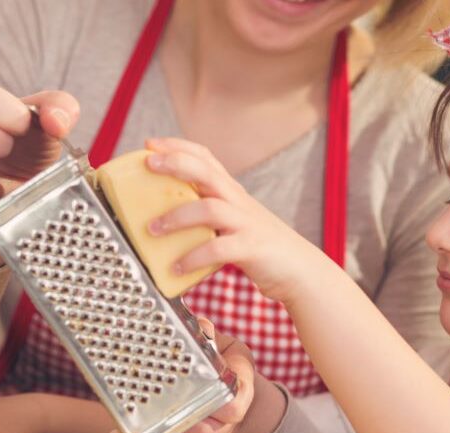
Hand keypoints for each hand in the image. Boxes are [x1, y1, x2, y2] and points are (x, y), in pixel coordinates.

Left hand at [109, 319, 256, 432]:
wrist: (237, 397)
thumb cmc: (224, 368)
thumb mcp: (222, 347)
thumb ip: (207, 335)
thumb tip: (199, 326)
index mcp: (239, 394)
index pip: (234, 406)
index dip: (221, 407)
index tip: (201, 397)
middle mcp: (227, 426)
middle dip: (179, 427)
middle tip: (150, 413)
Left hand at [143, 138, 331, 304]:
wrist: (300, 271)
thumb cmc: (261, 249)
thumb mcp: (234, 223)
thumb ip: (207, 215)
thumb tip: (162, 217)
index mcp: (233, 193)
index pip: (205, 157)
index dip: (177, 147)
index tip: (149, 145)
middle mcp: (239, 202)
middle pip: (206, 171)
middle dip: (175, 163)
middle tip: (149, 164)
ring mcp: (247, 223)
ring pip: (209, 208)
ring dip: (176, 217)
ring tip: (152, 230)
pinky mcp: (251, 248)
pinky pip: (219, 249)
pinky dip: (193, 258)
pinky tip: (176, 268)